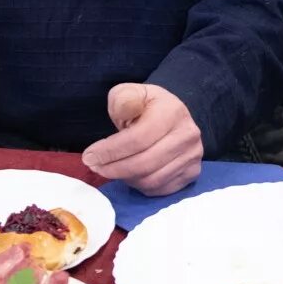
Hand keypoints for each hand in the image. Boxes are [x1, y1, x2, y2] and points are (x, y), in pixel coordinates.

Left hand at [82, 84, 203, 195]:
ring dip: (125, 178)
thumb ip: (123, 98)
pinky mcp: (192, 173)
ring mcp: (193, 157)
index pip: (138, 139)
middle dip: (113, 168)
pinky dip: (139, 186)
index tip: (89, 156)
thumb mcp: (130, 93)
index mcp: (173, 112)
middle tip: (95, 166)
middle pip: (144, 163)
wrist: (172, 117)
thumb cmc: (146, 106)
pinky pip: (159, 189)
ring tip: (111, 169)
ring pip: (151, 180)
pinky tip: (129, 174)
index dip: (110, 151)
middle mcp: (188, 135)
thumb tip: (126, 108)